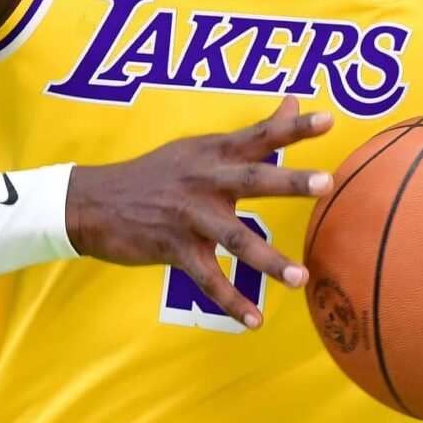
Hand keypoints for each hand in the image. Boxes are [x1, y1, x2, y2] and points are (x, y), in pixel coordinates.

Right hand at [65, 99, 334, 328]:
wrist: (93, 202)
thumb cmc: (156, 173)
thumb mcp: (200, 146)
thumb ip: (252, 133)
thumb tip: (293, 101)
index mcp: (213, 153)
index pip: (260, 135)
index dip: (294, 127)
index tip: (328, 120)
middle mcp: (204, 180)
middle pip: (253, 179)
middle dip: (289, 181)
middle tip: (325, 183)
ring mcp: (189, 216)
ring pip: (235, 238)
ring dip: (269, 260)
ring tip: (301, 278)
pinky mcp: (173, 248)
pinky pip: (207, 279)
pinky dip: (231, 302)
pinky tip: (255, 320)